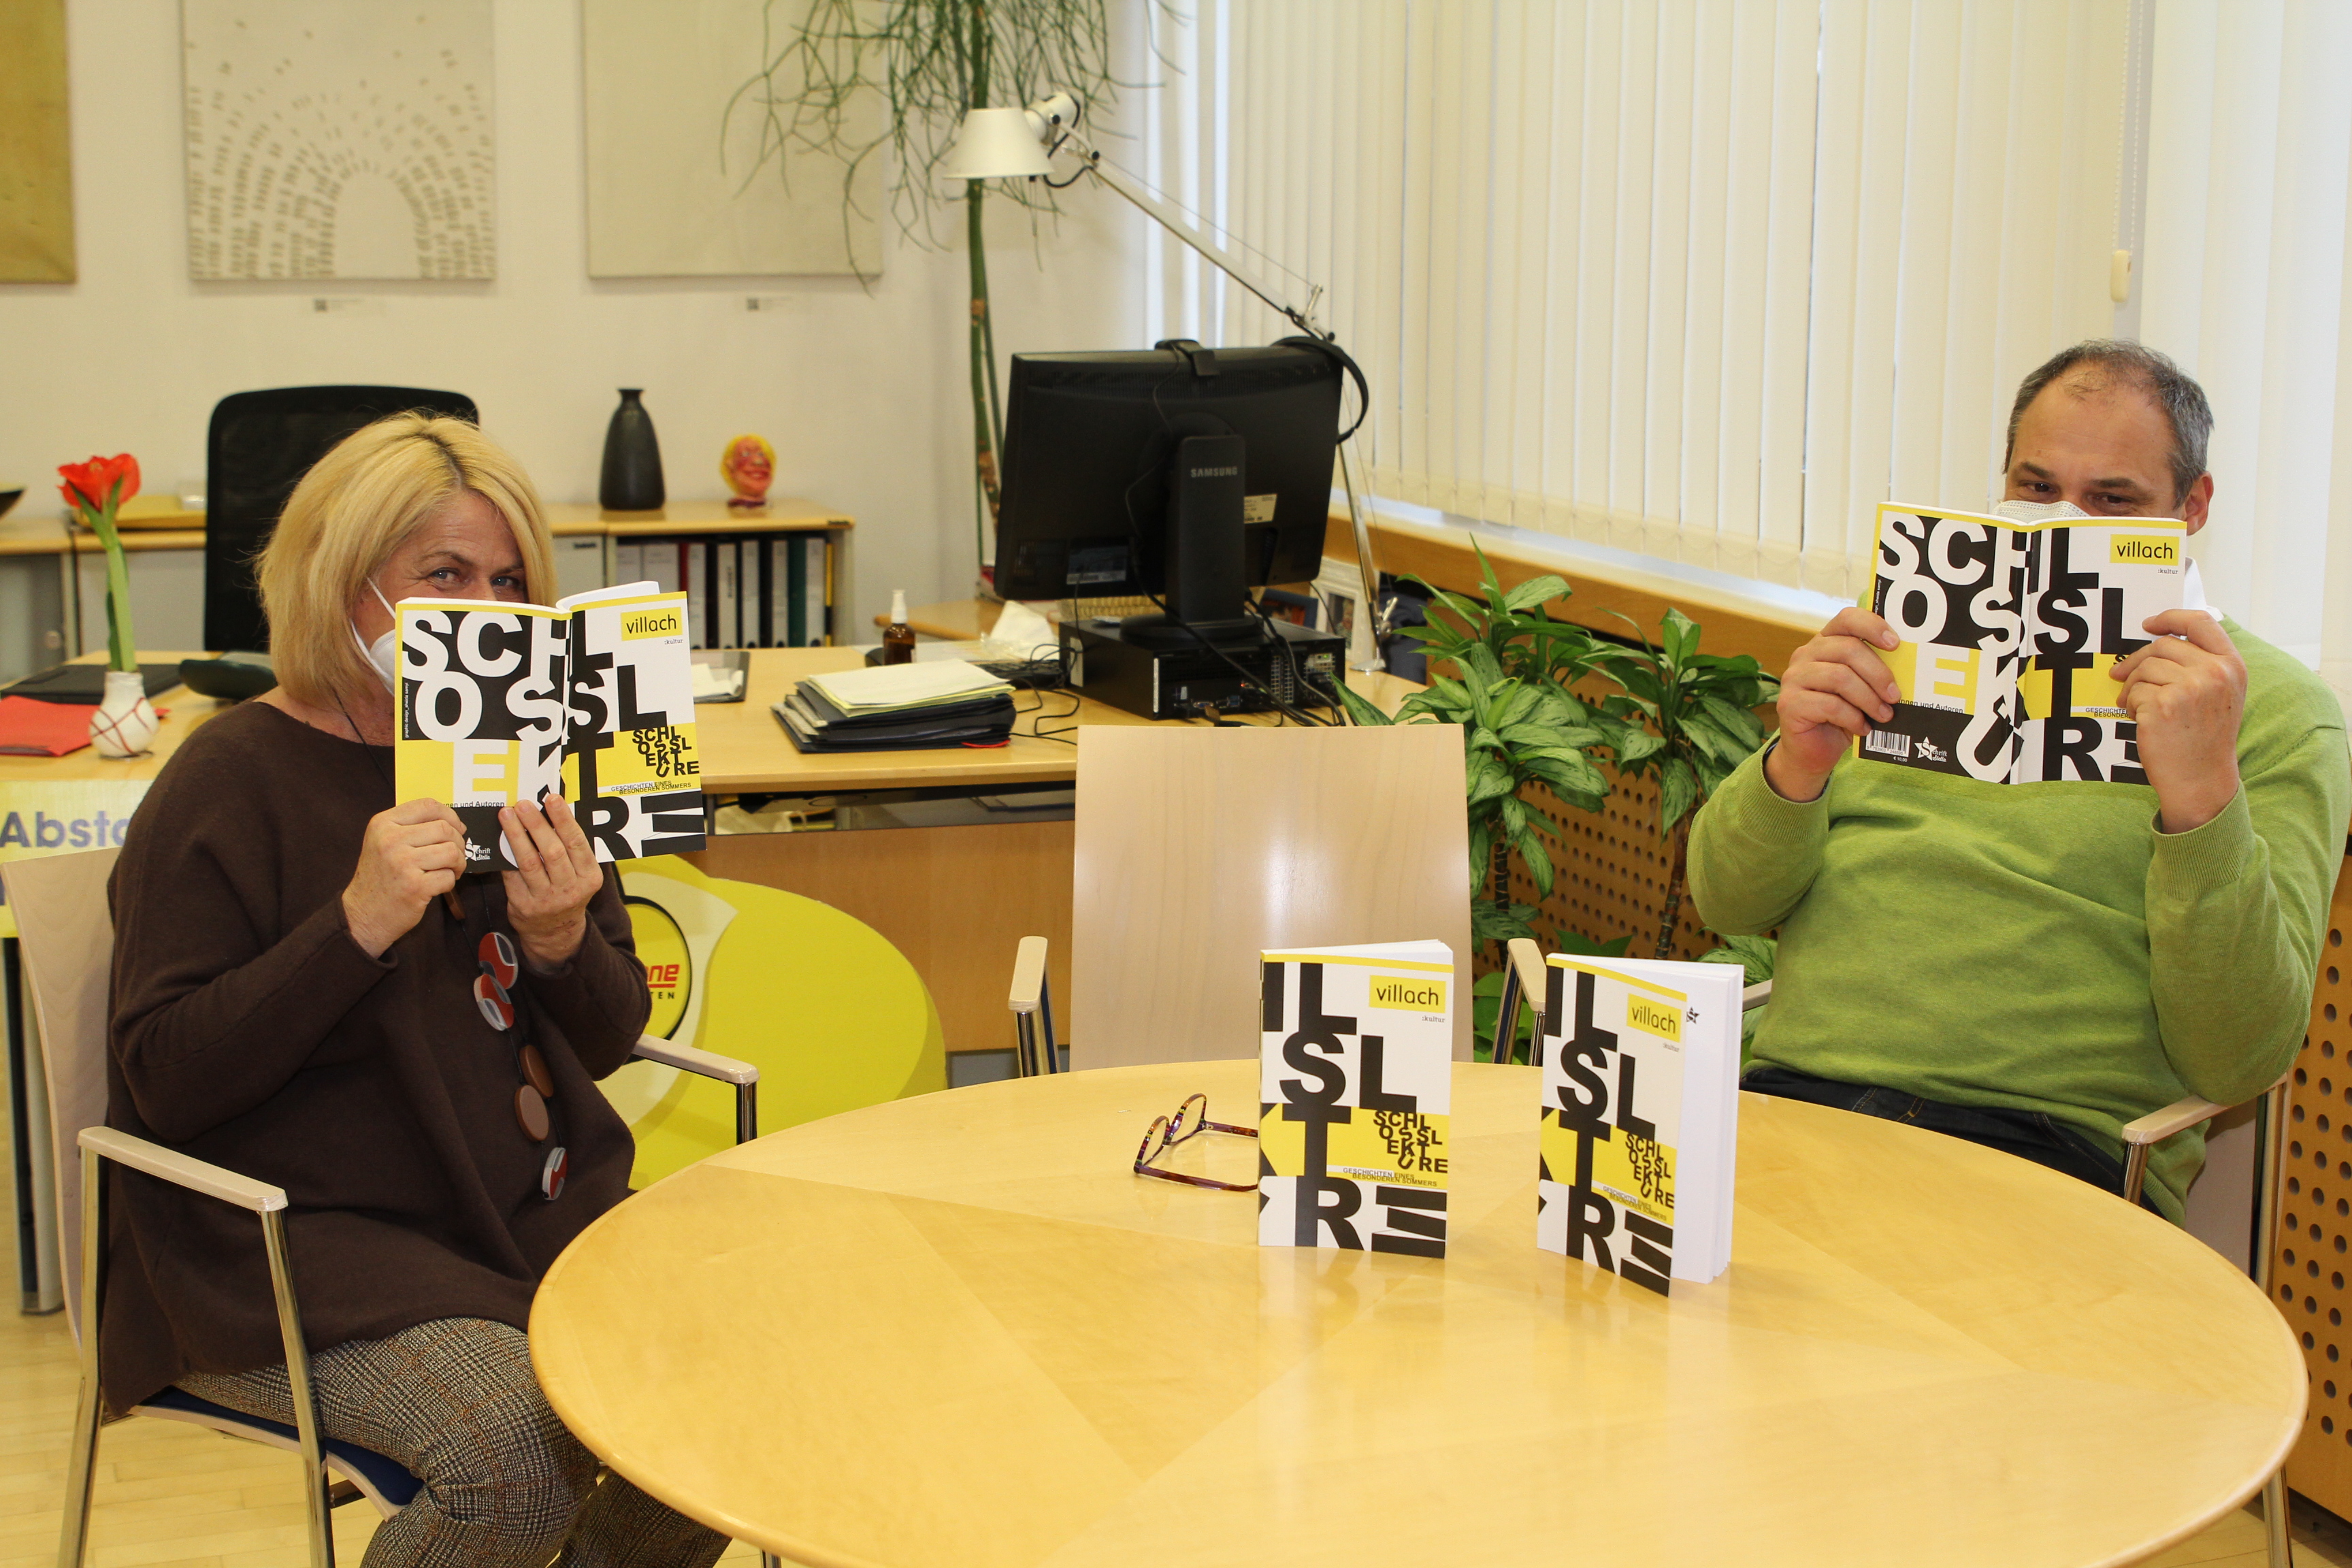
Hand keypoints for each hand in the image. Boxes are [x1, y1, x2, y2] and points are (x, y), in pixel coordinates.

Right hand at [344, 798, 466, 958]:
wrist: (363, 914)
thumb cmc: (380, 877)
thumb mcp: (383, 842)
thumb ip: (411, 827)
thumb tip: (453, 822)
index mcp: (383, 824)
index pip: (427, 805)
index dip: (450, 815)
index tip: (457, 828)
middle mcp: (390, 840)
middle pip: (444, 829)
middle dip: (458, 843)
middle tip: (454, 856)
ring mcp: (402, 863)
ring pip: (451, 851)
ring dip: (457, 863)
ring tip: (449, 870)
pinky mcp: (415, 886)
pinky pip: (448, 876)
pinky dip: (449, 882)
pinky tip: (437, 885)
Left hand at [500, 792, 602, 971]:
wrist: (555, 931)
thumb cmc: (568, 892)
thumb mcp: (581, 874)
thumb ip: (571, 849)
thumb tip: (552, 813)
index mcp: (589, 877)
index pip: (577, 843)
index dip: (564, 819)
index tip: (552, 799)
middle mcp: (570, 889)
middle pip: (552, 851)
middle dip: (536, 824)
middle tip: (523, 804)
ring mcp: (546, 900)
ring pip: (529, 862)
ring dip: (516, 835)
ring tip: (507, 815)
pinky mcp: (524, 906)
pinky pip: (512, 875)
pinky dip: (505, 856)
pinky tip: (499, 838)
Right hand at [1766, 607, 1900, 802]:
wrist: (1812, 751)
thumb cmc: (1841, 717)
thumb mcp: (1861, 690)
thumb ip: (1873, 674)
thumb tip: (1909, 669)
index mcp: (1824, 643)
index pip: (1847, 619)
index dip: (1872, 626)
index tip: (1896, 644)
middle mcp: (1805, 655)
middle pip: (1848, 649)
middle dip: (1878, 673)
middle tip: (1895, 696)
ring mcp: (1794, 679)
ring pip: (1840, 677)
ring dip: (1868, 699)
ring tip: (1883, 715)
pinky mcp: (1789, 704)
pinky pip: (1830, 705)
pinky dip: (1853, 718)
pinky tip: (1862, 728)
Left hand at [2114, 610, 2245, 832]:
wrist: (2202, 779)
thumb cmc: (2206, 737)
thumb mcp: (2221, 694)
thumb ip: (2203, 664)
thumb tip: (2162, 638)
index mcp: (2232, 665)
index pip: (2201, 622)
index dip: (2171, 617)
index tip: (2149, 623)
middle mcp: (2215, 672)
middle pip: (2162, 645)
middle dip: (2137, 661)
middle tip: (2122, 676)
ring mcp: (2189, 688)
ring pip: (2144, 668)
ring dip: (2133, 687)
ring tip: (2141, 708)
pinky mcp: (2163, 705)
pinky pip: (2133, 692)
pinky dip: (2131, 706)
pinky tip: (2143, 721)